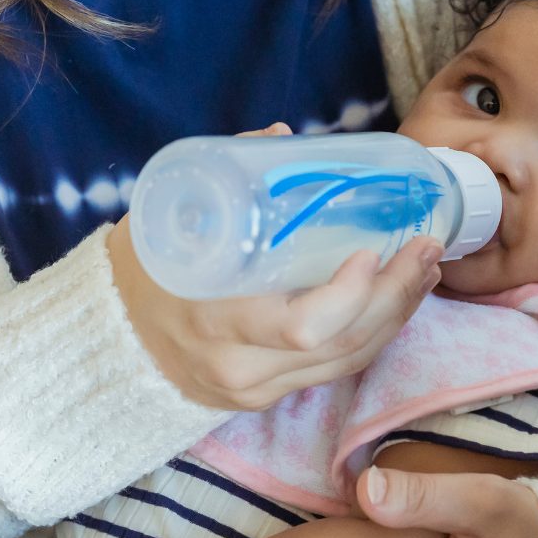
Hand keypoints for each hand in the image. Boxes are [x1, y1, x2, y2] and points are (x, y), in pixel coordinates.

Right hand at [108, 123, 444, 410]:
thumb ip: (226, 176)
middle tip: (426, 246)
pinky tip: (395, 302)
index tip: (372, 251)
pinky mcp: (265, 398)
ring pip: (347, 361)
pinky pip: (334, 370)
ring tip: (425, 269)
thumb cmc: (146, 268)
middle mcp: (239, 364)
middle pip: (340, 345)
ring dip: (396, 315)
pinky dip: (373, 334)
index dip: (350, 295)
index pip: (301, 327)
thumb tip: (283, 139)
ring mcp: (255, 388)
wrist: (111, 338)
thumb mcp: (170, 217)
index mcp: (213, 318)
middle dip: (395, 295)